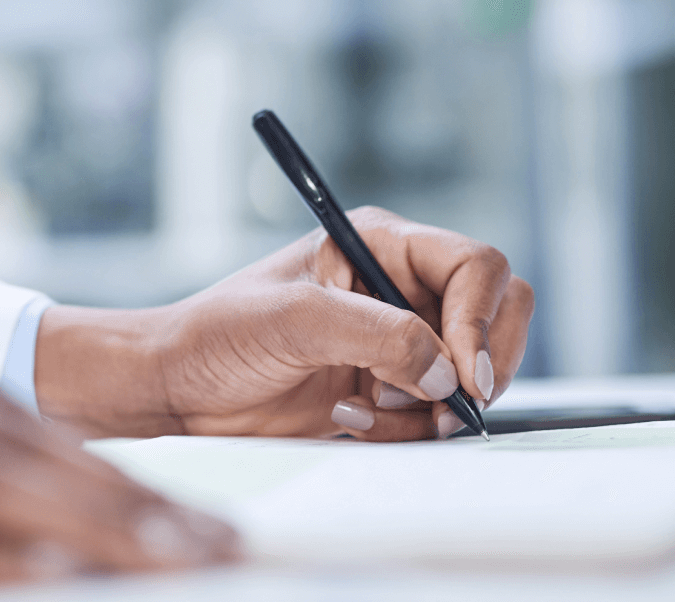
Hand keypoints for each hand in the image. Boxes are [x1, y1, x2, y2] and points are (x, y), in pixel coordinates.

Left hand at [36, 207, 532, 440]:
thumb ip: (377, 334)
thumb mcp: (295, 320)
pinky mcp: (389, 391)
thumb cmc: (216, 336)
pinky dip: (407, 429)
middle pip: (497, 314)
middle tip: (445, 402)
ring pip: (472, 374)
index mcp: (380, 245)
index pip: (475, 265)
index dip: (482, 316)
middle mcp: (399, 288)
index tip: (461, 369)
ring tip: (364, 409)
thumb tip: (447, 370)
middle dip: (479, 364)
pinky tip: (349, 420)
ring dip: (432, 405)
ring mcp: (397, 342)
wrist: (177, 392)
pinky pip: (437, 415)